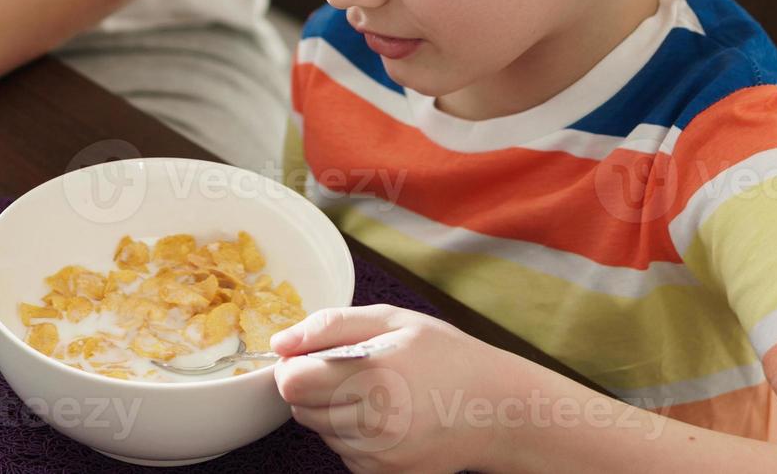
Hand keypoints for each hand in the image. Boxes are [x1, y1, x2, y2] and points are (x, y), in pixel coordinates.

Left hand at [272, 303, 531, 472]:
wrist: (497, 410)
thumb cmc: (446, 357)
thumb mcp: (392, 321)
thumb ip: (329, 326)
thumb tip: (280, 343)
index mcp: (373, 375)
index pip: (291, 381)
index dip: (295, 365)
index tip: (315, 356)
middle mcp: (374, 422)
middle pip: (299, 408)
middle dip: (313, 386)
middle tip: (351, 371)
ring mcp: (379, 455)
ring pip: (320, 430)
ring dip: (333, 410)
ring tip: (374, 392)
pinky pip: (342, 452)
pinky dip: (352, 434)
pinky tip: (384, 417)